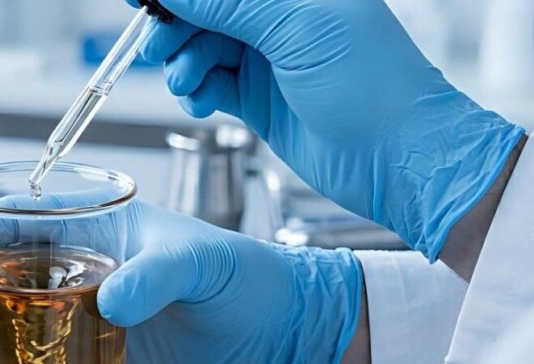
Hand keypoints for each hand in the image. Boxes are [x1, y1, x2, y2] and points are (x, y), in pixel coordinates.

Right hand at [0, 201, 362, 363]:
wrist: (271, 328)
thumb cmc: (240, 275)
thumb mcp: (197, 260)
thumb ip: (155, 273)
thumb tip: (111, 300)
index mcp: (93, 225)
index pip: (14, 218)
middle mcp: (77, 262)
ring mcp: (80, 305)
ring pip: (1, 311)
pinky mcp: (91, 345)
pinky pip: (32, 351)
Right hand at [128, 0, 523, 259]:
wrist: (396, 159)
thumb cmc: (373, 86)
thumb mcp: (296, 30)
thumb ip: (228, 4)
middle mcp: (280, 19)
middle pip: (205, 11)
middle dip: (175, 26)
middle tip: (155, 45)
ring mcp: (268, 59)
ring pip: (201, 48)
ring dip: (182, 64)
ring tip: (185, 82)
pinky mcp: (258, 99)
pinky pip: (208, 85)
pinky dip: (195, 92)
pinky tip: (198, 102)